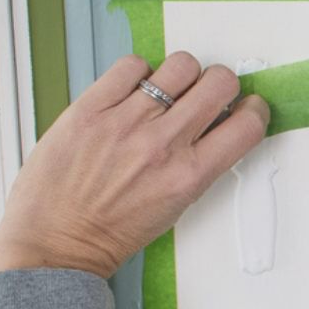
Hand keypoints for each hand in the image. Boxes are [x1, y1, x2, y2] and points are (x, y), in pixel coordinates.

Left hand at [0, 52, 270, 278]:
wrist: (55, 242)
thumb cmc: (111, 231)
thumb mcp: (174, 206)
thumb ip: (197, 164)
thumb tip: (216, 124)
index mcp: (189, 176)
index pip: (247, 125)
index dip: (253, 109)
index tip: (245, 108)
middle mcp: (162, 145)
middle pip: (220, 82)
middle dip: (221, 85)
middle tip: (206, 95)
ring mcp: (125, 123)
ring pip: (181, 65)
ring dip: (181, 75)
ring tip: (166, 92)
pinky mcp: (90, 109)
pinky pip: (132, 65)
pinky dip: (137, 74)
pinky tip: (131, 94)